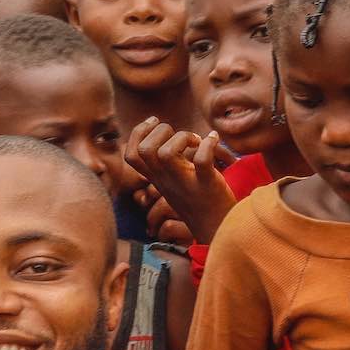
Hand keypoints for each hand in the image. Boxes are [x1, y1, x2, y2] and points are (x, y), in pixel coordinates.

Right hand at [125, 119, 236, 243]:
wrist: (218, 228)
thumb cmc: (198, 200)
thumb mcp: (174, 181)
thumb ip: (166, 162)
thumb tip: (163, 132)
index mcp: (157, 179)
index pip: (131, 155)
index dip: (138, 133)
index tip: (155, 122)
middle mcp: (166, 181)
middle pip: (145, 150)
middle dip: (161, 131)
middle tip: (179, 135)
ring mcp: (185, 184)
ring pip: (166, 153)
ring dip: (183, 137)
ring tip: (195, 141)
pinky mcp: (206, 185)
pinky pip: (202, 160)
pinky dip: (209, 143)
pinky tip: (213, 139)